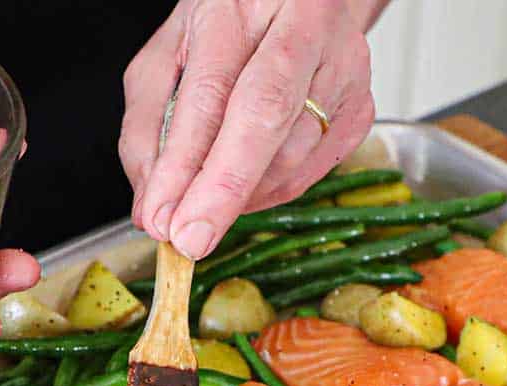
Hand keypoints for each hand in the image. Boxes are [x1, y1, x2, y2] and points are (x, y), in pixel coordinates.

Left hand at [120, 0, 382, 260]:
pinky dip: (266, 194)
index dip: (185, 164)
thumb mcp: (166, 59)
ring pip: (290, 158)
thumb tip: (152, 207)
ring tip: (206, 206)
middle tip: (190, 241)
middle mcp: (307, 27)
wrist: (295, 6)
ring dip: (240, 198)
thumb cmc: (228, 29)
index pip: (213, 92)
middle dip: (222, 190)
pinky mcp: (359, 111)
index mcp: (248, 2)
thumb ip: (147, 129)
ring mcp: (344, 70)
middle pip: (266, 119)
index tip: (164, 218)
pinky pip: (307, 174)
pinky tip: (244, 188)